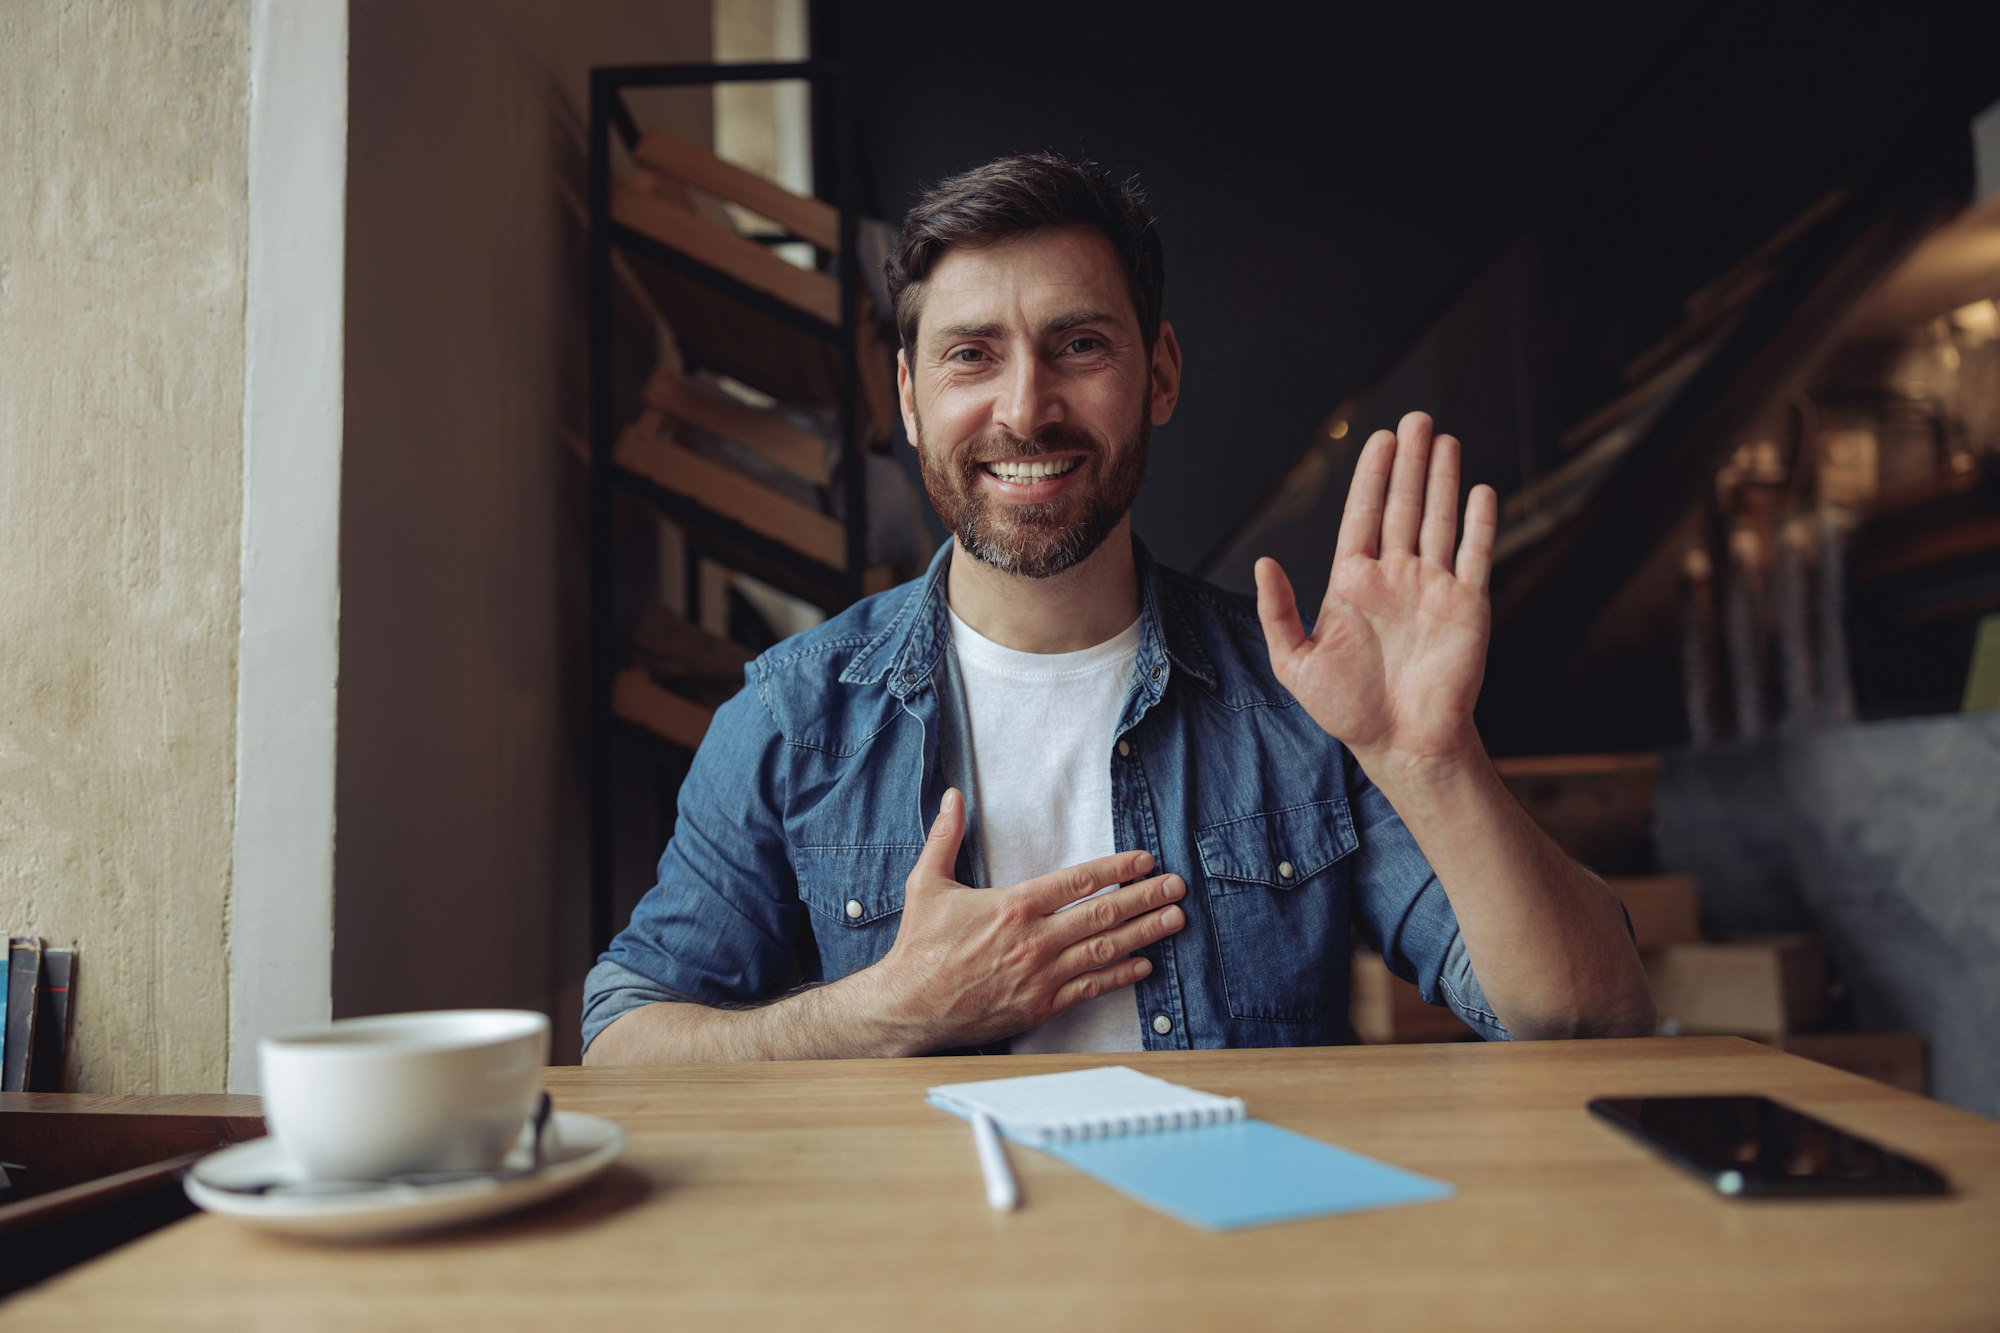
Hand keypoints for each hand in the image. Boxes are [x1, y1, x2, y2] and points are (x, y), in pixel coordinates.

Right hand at [867, 789, 1186, 1051]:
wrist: (909, 1007)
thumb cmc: (919, 946)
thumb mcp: (926, 884)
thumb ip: (945, 837)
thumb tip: (953, 796)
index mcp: (1013, 906)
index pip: (1078, 882)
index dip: (1116, 869)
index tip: (1144, 860)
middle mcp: (1034, 940)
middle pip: (1102, 914)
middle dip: (1145, 898)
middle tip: (1177, 886)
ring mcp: (1041, 976)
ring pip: (1104, 950)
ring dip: (1144, 933)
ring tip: (1174, 919)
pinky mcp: (1040, 1006)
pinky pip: (1090, 988)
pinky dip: (1120, 975)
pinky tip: (1144, 963)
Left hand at [1254, 411, 1497, 781]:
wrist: (1401, 744)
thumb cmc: (1346, 709)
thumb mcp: (1295, 662)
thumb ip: (1279, 611)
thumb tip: (1263, 562)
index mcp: (1353, 583)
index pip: (1364, 514)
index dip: (1372, 475)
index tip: (1380, 438)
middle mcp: (1396, 577)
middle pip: (1403, 506)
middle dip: (1409, 462)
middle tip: (1416, 419)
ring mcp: (1433, 588)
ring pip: (1439, 521)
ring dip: (1442, 480)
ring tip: (1444, 438)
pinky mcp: (1467, 606)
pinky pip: (1476, 555)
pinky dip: (1480, 523)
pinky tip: (1480, 490)